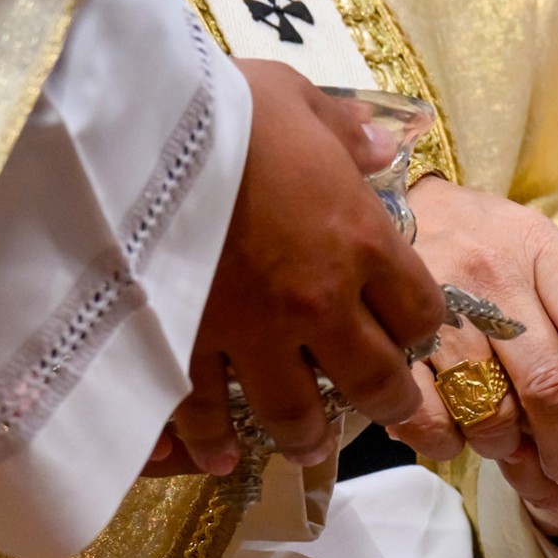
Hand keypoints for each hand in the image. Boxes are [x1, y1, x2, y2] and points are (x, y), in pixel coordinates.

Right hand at [172, 60, 445, 475]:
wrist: (136, 126)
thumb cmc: (222, 104)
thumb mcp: (295, 98)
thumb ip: (343, 131)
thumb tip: (380, 144)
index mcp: (361, 238)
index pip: (421, 310)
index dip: (422, 324)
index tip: (412, 326)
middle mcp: (320, 300)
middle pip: (375, 377)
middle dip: (388, 398)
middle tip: (388, 406)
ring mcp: (253, 333)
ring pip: (297, 412)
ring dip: (310, 435)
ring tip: (311, 446)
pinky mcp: (187, 349)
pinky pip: (207, 415)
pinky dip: (213, 443)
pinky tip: (220, 460)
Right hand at [388, 177, 557, 483]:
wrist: (389, 203)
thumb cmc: (481, 239)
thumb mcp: (536, 248)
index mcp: (538, 251)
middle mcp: (490, 276)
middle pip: (547, 381)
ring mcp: (436, 307)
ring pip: (489, 408)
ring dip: (507, 446)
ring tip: (510, 446)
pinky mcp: (388, 337)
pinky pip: (427, 416)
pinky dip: (448, 442)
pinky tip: (456, 434)